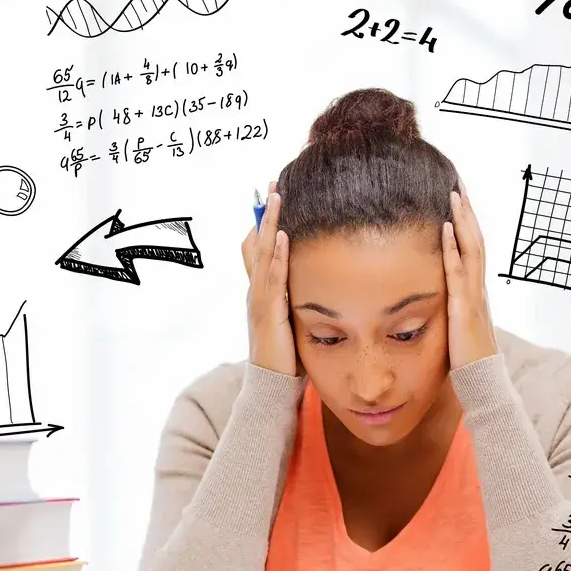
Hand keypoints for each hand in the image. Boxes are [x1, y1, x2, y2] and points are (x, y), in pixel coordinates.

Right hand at [244, 184, 297, 375]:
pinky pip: (271, 277)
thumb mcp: (291, 321)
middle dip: (265, 213)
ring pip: (261, 253)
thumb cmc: (286, 357)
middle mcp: (255, 291)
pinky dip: (275, 254)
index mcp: (261, 292)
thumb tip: (315, 285)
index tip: (275, 197)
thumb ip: (298, 302)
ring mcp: (259, 300)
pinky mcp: (268, 312)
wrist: (271, 385)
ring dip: (269, 223)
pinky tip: (281, 235)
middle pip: (255, 243)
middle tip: (273, 184)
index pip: (257, 249)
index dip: (264, 222)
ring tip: (277, 196)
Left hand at [441, 188, 498, 369]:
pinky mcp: (465, 309)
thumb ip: (449, 310)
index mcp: (475, 292)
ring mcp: (474, 297)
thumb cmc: (467, 361)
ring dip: (463, 221)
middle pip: (476, 240)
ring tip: (454, 193)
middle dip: (467, 211)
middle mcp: (479, 289)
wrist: (484, 385)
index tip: (456, 197)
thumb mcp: (456, 327)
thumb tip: (436, 298)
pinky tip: (446, 228)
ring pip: (472, 250)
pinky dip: (453, 248)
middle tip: (457, 182)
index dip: (466, 223)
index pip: (473, 249)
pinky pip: (459, 273)